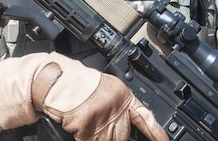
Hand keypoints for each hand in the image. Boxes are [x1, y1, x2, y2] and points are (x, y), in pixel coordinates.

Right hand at [0, 52, 168, 140]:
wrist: (60, 82)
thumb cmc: (81, 85)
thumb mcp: (107, 90)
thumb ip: (119, 106)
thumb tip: (126, 125)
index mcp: (124, 97)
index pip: (146, 118)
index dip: (157, 133)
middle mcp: (117, 109)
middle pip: (122, 136)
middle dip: (113, 134)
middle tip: (100, 123)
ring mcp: (103, 120)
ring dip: (97, 137)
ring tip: (88, 120)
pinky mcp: (87, 129)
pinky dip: (82, 136)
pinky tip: (78, 123)